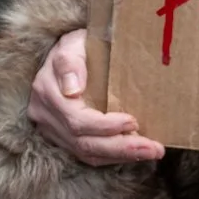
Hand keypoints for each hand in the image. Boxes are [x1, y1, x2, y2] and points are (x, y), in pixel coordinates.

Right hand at [28, 29, 163, 165]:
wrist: (67, 53)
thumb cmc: (76, 45)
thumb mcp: (73, 42)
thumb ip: (70, 62)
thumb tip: (72, 90)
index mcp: (47, 91)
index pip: (77, 120)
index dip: (105, 126)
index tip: (133, 121)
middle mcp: (45, 114)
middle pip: (83, 143)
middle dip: (121, 148)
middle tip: (154, 148)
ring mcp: (50, 128)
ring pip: (85, 153)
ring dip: (120, 155)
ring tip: (150, 151)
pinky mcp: (60, 137)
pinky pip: (86, 154)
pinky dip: (111, 156)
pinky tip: (132, 152)